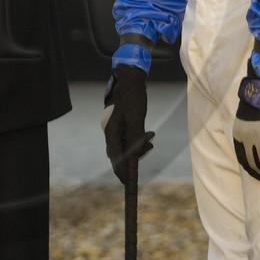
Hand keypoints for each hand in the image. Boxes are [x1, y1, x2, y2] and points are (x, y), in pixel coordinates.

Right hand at [102, 65, 153, 184]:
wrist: (130, 77)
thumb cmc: (133, 97)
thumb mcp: (137, 118)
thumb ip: (135, 137)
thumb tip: (134, 155)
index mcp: (111, 130)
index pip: (115, 156)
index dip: (121, 170)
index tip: (126, 182)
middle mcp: (109, 129)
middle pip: (118, 151)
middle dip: (132, 157)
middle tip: (147, 151)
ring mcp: (112, 125)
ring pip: (123, 143)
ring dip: (136, 146)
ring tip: (150, 141)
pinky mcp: (117, 121)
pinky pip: (125, 135)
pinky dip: (134, 138)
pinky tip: (146, 134)